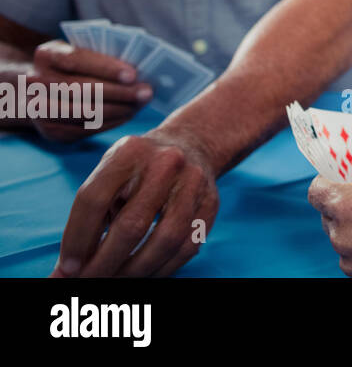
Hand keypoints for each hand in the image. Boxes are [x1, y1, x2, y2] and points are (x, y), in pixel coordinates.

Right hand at [16, 41, 151, 141]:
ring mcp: (39, 109)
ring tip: (140, 104)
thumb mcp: (82, 51)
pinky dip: (111, 122)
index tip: (133, 74)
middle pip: (81, 89)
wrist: (43, 90)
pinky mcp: (51, 131)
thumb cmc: (75, 66)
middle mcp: (36, 82)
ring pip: (84, 111)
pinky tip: (128, 114)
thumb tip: (141, 67)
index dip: (105, 68)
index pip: (76, 60)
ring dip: (118, 109)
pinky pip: (85, 128)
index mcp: (46, 55)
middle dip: (119, 92)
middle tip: (146, 92)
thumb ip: (103, 55)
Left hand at [52, 128, 218, 276]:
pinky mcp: (211, 202)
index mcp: (130, 152)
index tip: (67, 267)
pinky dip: (163, 269)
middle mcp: (165, 163)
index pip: (94, 200)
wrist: (191, 144)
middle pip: (131, 225)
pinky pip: (187, 246)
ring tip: (115, 280)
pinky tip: (144, 274)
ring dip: (135, 271)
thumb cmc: (138, 168)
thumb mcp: (111, 173)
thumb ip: (91, 214)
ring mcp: (193, 182)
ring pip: (165, 240)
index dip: (76, 239)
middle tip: (88, 281)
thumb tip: (69, 267)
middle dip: (104, 263)